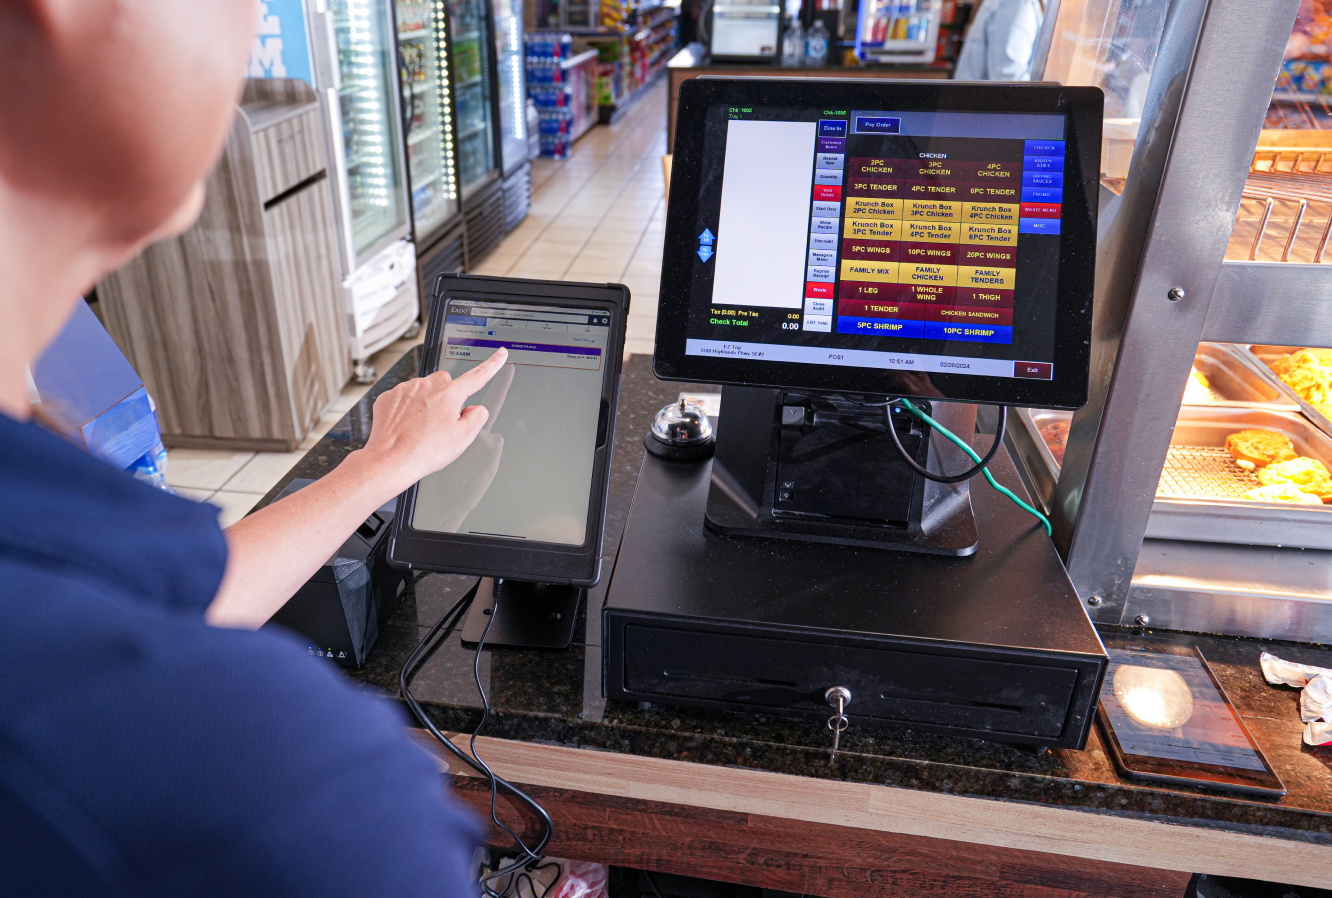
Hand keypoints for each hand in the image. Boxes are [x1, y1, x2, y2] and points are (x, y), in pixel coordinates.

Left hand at [352, 348, 509, 497]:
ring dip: (425, 402)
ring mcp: (405, 390)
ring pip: (423, 388)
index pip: (477, 376)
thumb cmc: (425, 451)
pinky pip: (404, 396)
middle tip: (442, 420)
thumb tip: (475, 408)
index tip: (500, 354)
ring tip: (421, 427)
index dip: (491, 365)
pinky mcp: (389, 397)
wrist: (391, 460)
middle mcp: (427, 386)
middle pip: (445, 382)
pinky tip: (406, 426)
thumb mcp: (464, 438)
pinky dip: (407, 408)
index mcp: (449, 395)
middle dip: (447, 396)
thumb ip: (477, 417)